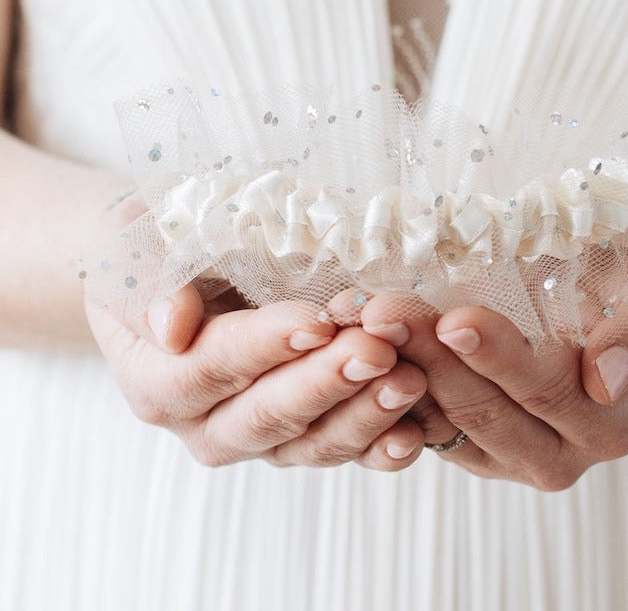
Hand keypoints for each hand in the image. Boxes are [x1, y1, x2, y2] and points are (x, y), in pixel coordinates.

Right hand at [84, 285, 426, 470]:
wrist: (184, 274)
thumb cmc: (160, 253)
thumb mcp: (137, 249)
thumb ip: (149, 283)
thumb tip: (173, 328)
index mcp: (157, 380)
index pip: (211, 368)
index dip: (264, 348)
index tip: (316, 322)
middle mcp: (205, 423)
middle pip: (268, 415)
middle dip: (326, 382)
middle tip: (376, 350)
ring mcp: (259, 438)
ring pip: (311, 443)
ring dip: (364, 414)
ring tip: (409, 380)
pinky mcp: (303, 438)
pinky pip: (343, 452)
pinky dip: (380, 446)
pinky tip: (415, 434)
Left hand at [361, 286, 627, 488]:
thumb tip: (606, 378)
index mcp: (609, 425)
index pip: (544, 392)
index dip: (498, 358)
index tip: (454, 321)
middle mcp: (559, 453)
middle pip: (485, 411)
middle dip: (431, 359)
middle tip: (386, 311)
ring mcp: (509, 454)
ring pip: (446, 420)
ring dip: (401, 370)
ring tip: (365, 320)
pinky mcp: (472, 442)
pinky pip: (427, 424)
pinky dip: (394, 384)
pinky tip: (364, 342)